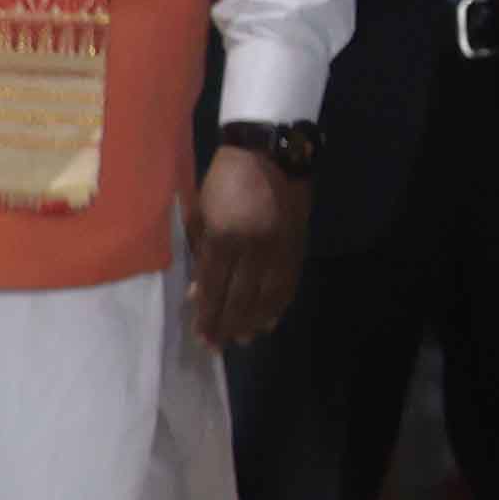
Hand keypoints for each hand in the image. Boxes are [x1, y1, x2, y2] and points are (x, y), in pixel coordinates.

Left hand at [190, 145, 306, 351]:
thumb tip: (200, 292)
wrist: (270, 152)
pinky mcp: (298, 244)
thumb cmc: (224, 180)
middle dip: (230, 325)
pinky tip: (270, 319)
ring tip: (245, 339)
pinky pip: (288, 282)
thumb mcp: (201, 214)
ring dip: (256, 320)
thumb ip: (201, 254)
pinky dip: (279, 304)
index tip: (203, 336)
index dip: (209, 315)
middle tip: (220, 346)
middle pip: (242, 297)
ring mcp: (280, 247)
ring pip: (269, 295)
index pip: (215, 287)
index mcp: (226, 237)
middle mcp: (256, 247)